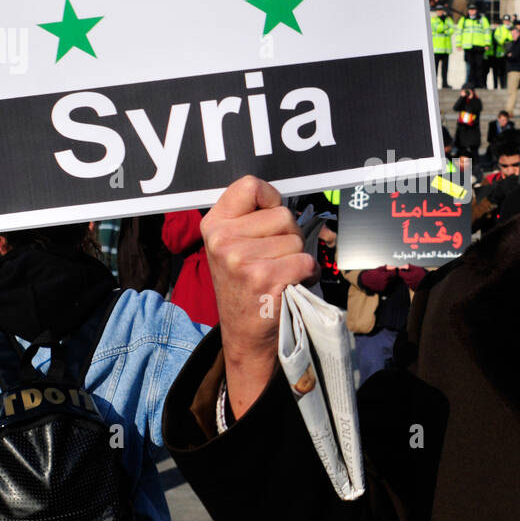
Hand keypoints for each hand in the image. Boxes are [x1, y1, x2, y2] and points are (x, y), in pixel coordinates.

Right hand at [202, 176, 316, 416]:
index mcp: (213, 225)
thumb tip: (284, 205)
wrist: (244, 335)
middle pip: (282, 214)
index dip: (270, 199)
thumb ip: (251, 220)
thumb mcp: (234, 247)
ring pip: (296, 239)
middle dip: (289, 236)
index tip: (269, 219)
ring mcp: (240, 259)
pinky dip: (306, 274)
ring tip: (280, 275)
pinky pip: (304, 261)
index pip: (249, 185)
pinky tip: (289, 286)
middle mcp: (221, 239)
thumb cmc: (247, 286)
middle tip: (274, 260)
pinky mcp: (262, 277)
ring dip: (298, 258)